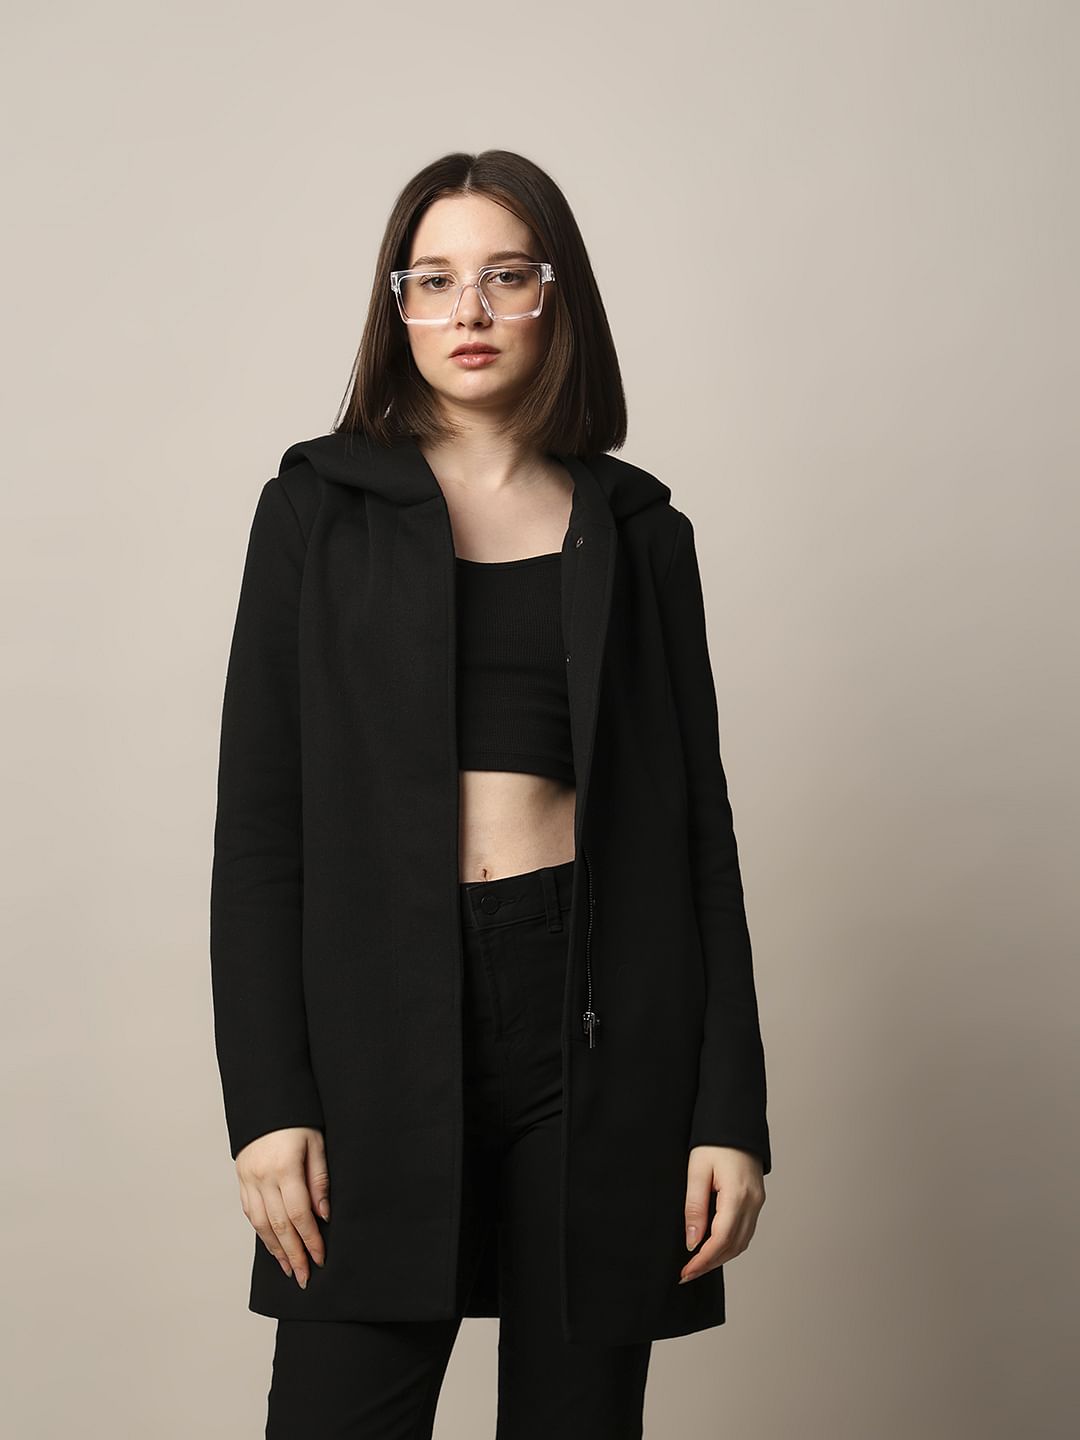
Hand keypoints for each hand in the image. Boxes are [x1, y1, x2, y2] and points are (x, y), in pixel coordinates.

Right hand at [235, 1127, 329, 1287]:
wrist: (266, 1101)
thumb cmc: (298, 1120)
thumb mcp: (316, 1143)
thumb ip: (320, 1179)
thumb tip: (324, 1215)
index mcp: (284, 1168)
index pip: (299, 1214)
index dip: (310, 1239)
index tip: (321, 1258)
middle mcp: (262, 1177)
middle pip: (279, 1225)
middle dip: (294, 1254)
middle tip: (305, 1277)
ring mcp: (248, 1180)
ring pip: (261, 1224)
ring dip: (276, 1250)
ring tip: (289, 1269)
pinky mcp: (242, 1180)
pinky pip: (251, 1213)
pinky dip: (262, 1233)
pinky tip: (273, 1245)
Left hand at [679, 1145, 764, 1284]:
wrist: (735, 1121)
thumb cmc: (713, 1141)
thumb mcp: (697, 1170)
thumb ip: (695, 1207)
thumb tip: (693, 1242)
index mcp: (738, 1195)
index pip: (721, 1239)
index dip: (703, 1260)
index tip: (685, 1272)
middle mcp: (753, 1202)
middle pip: (734, 1246)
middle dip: (710, 1263)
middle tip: (687, 1274)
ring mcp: (758, 1202)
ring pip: (742, 1242)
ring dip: (721, 1257)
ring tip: (697, 1264)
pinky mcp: (757, 1199)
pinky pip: (746, 1231)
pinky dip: (730, 1244)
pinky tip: (714, 1246)